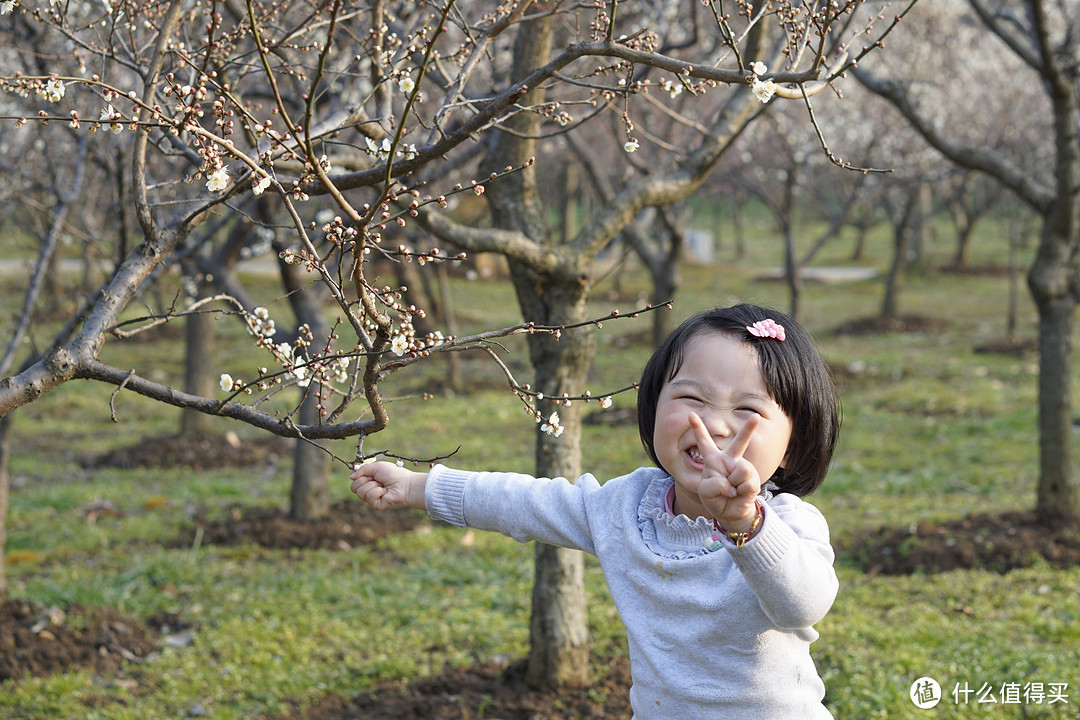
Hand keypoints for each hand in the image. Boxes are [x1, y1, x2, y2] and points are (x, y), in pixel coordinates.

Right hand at [349, 461, 426, 510]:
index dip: (359, 476)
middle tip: (376, 479)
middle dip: (364, 480)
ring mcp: (371, 498)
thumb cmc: (394, 474)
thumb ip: (363, 470)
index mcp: (368, 481)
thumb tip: (351, 477)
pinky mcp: (375, 505)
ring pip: (360, 492)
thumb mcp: (377, 467)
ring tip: (383, 485)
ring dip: (373, 485)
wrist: (405, 484)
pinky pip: (369, 497)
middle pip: (353, 488)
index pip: (354, 481)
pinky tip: (385, 491)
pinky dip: (377, 492)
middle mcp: (368, 490)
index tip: (369, 474)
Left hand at [689, 412, 761, 532]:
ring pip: (740, 471)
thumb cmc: (715, 498)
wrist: (730, 513)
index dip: (698, 427)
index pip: (704, 441)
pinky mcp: (752, 478)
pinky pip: (745, 482)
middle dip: (749, 429)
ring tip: (731, 490)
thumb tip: (731, 481)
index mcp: (713, 459)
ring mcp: (742, 468)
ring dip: (733, 485)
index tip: (691, 414)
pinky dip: (740, 492)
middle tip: (756, 417)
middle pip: (740, 442)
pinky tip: (739, 494)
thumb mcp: (705, 491)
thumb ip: (713, 484)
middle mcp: (729, 460)